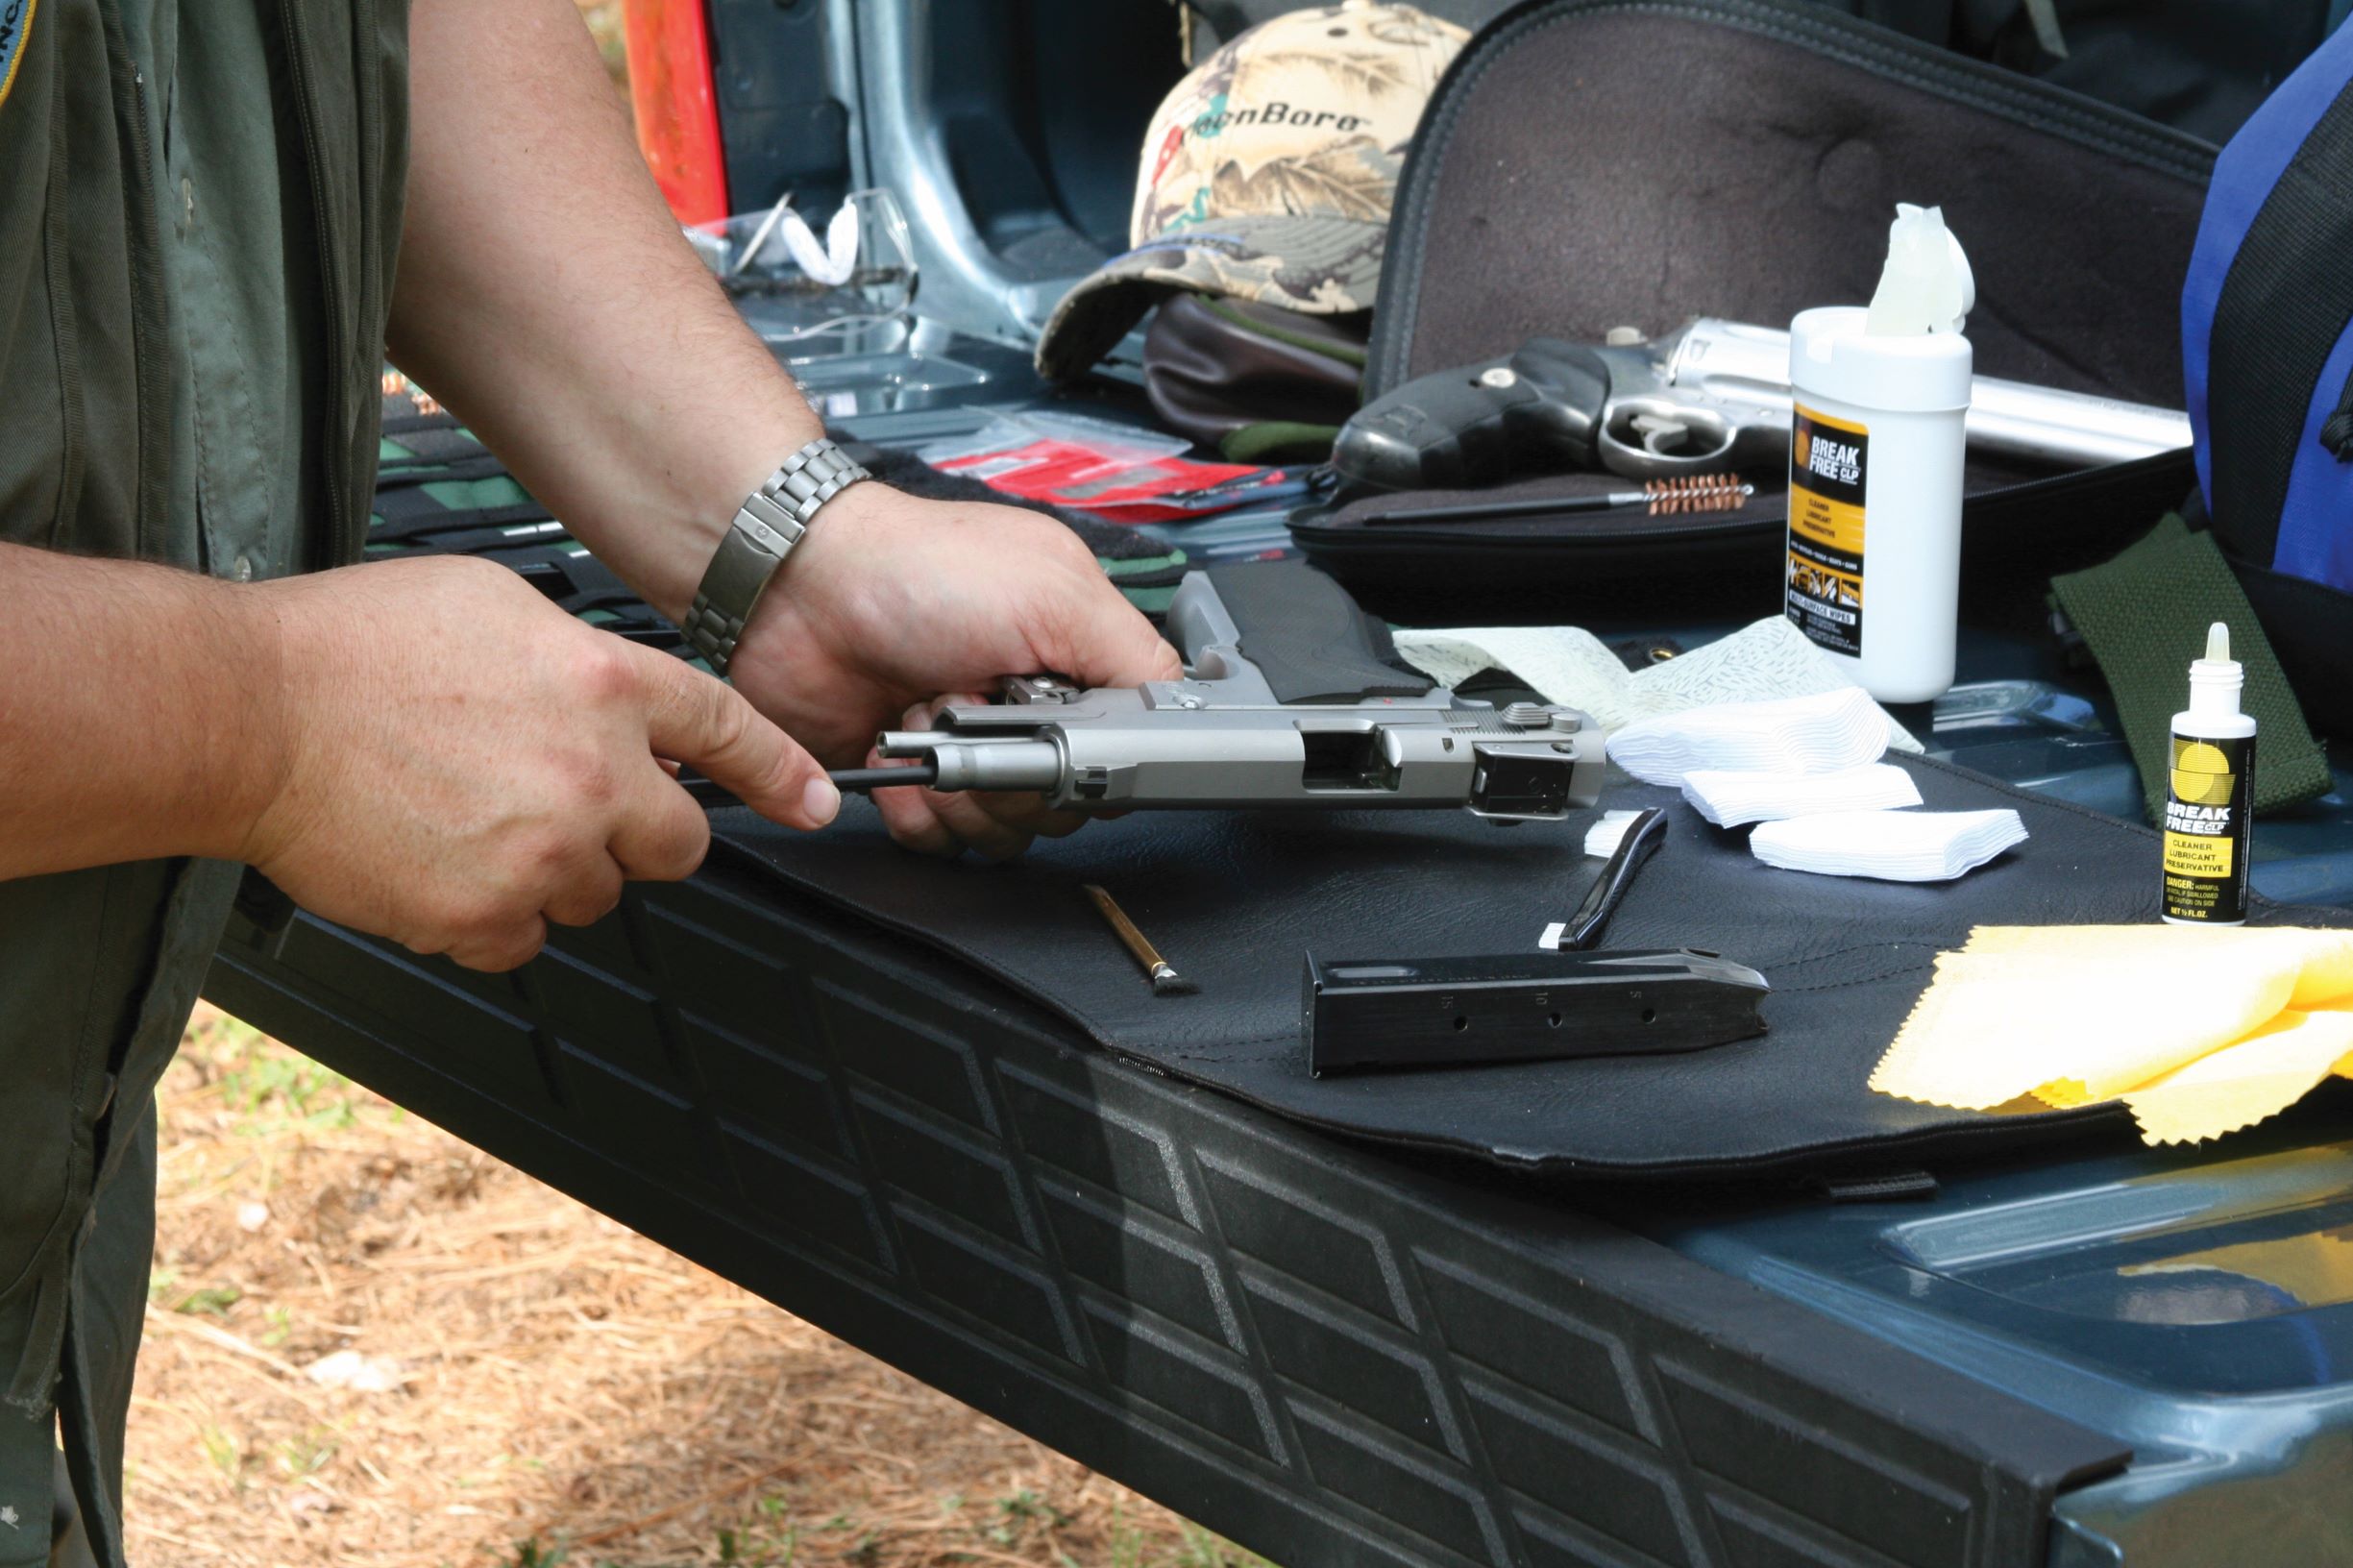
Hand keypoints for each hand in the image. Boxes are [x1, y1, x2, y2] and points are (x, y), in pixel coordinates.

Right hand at [240, 555, 837, 970]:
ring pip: (594, 898)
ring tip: (472, 820)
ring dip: (554, 873)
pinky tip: (442, 865)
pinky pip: (522, 943)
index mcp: (607, 686)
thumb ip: (585, 663)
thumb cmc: (355, 645)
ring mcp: (543, 853)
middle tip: (569, 810)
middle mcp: (595, 774)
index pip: (728, 731)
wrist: (250, 712)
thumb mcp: (498, 609)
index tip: (812, 802)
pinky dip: (491, 919)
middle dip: (638, 835)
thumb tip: (625, 706)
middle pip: (676, 847)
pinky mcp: (483, 915)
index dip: (779, 772)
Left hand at [725, 483, 1180, 858]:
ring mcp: (966, 749)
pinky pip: (938, 840)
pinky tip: (895, 756)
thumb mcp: (1056, 591)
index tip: (1063, 738)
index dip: (1096, 758)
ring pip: (1004, 833)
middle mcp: (1023, 709)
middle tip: (981, 715)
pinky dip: (914, 811)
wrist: (795, 589)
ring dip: (963, 791)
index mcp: (1071, 659)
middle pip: (1062, 803)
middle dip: (1019, 773)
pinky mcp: (908, 783)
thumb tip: (1183, 711)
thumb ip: (1134, 655)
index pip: (1121, 747)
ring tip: (929, 721)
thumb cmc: (914, 568)